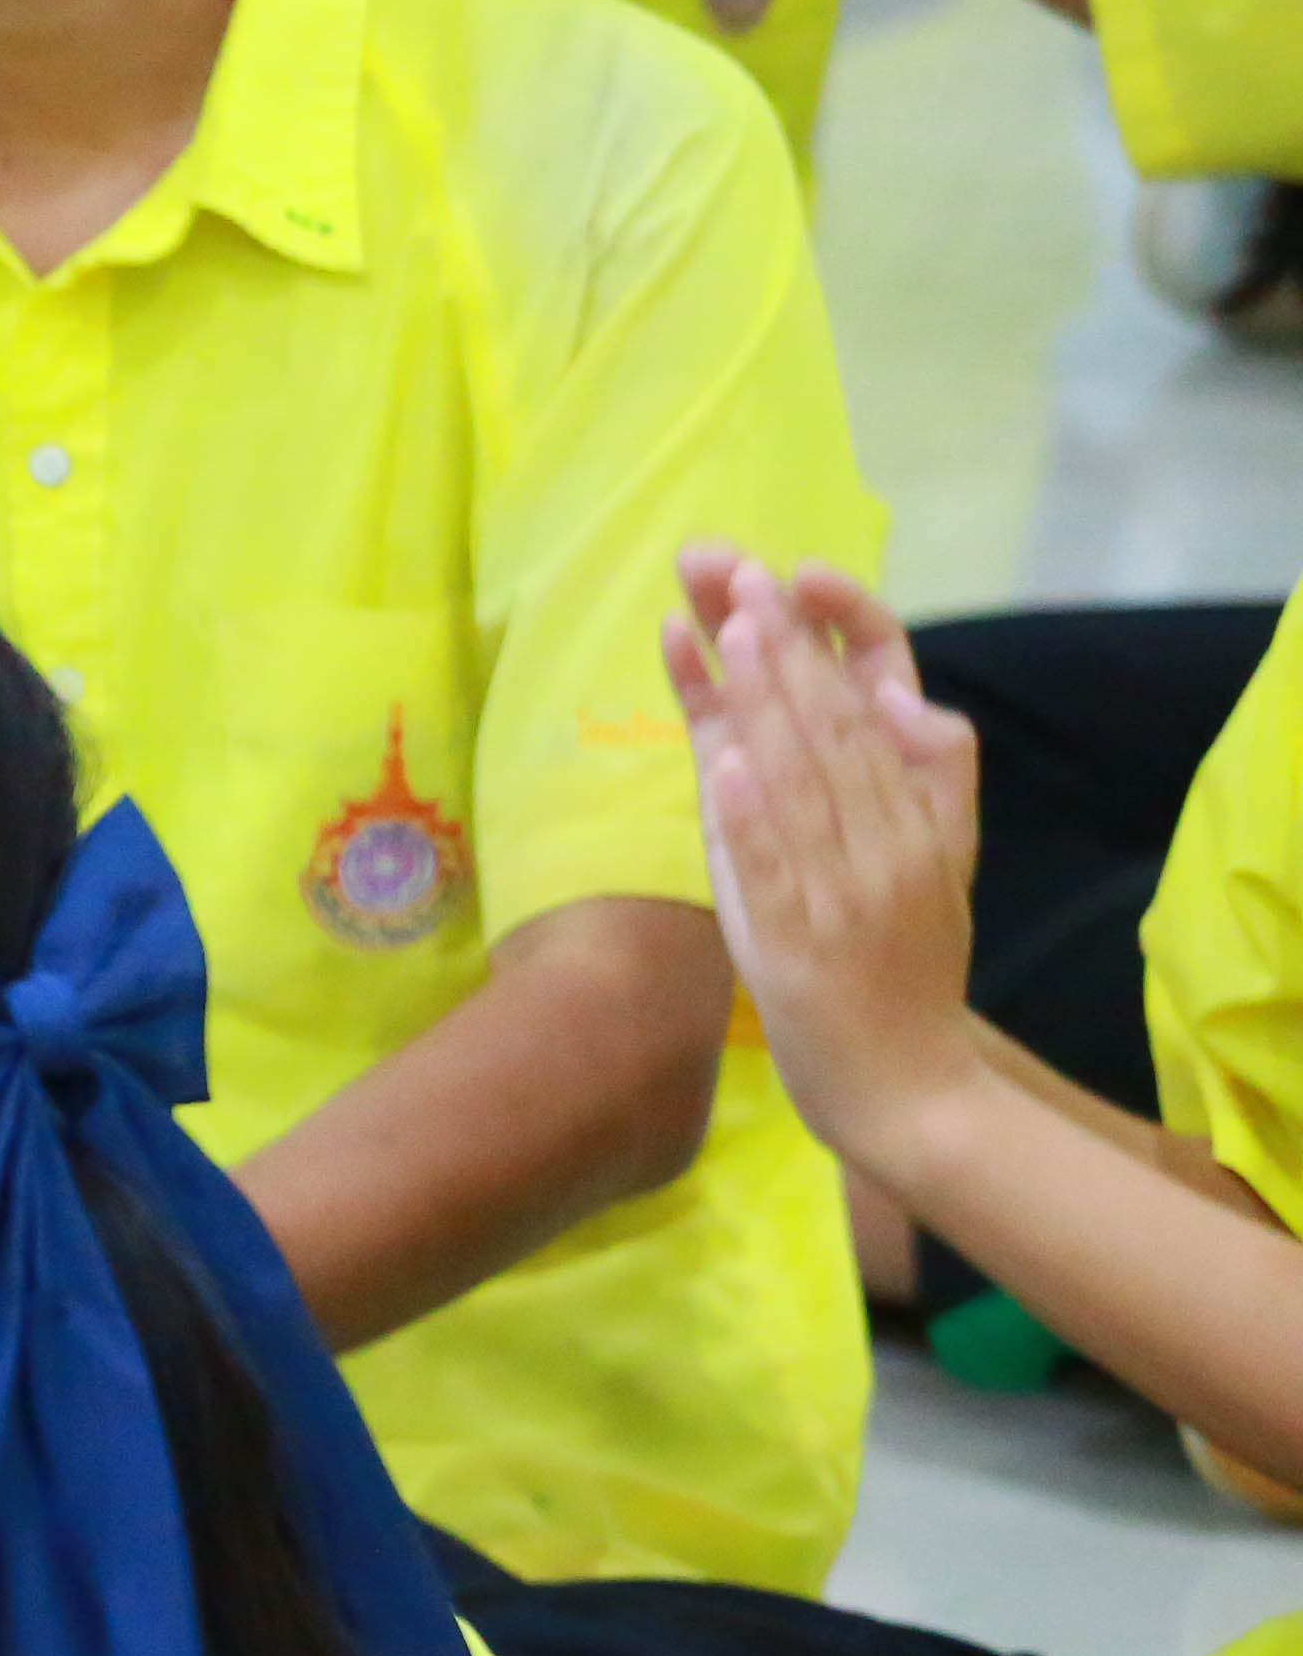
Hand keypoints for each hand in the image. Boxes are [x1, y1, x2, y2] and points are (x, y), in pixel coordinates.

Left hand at [668, 547, 991, 1173]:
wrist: (911, 1087)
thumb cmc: (904, 965)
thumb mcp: (932, 860)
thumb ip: (915, 773)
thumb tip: (897, 687)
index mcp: (919, 812)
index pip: (882, 696)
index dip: (841, 630)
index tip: (792, 573)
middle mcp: (891, 839)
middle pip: (834, 721)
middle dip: (779, 642)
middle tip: (732, 568)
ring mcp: (849, 891)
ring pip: (805, 781)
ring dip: (763, 703)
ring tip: (725, 630)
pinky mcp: (803, 946)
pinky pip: (776, 872)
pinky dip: (754, 816)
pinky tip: (723, 763)